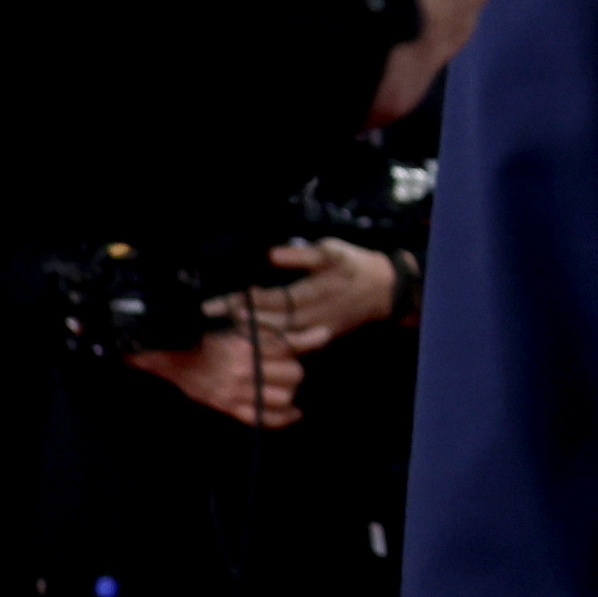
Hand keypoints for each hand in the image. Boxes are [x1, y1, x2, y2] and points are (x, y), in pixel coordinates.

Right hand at [130, 323, 305, 428]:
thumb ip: (265, 320)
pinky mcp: (228, 407)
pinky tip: (294, 413)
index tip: (322, 335)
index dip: (307, 340)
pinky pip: (263, 418)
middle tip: (288, 361)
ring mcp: (236, 392)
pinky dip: (282, 418)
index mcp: (245, 344)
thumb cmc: (202, 329)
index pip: (289, 346)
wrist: (165, 349)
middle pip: (293, 374)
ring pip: (283, 396)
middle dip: (295, 366)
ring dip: (288, 388)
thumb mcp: (233, 317)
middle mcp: (243, 370)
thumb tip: (305, 321)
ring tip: (284, 381)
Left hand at [210, 238, 399, 352]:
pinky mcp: (320, 338)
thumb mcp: (333, 250)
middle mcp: (315, 314)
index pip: (276, 299)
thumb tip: (272, 256)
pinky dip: (270, 345)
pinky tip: (251, 342)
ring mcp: (317, 330)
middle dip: (241, 320)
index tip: (226, 301)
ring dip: (251, 334)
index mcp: (317, 290)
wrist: (384, 289)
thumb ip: (301, 255)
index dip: (250, 301)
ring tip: (226, 329)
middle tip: (212, 317)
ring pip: (279, 337)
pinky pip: (291, 346)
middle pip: (272, 321)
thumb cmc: (354, 265)